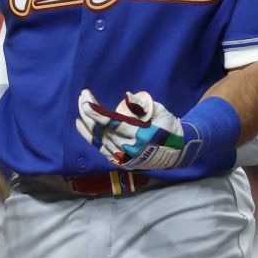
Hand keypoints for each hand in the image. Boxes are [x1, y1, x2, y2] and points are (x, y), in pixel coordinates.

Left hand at [75, 89, 190, 169]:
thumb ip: (142, 104)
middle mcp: (128, 147)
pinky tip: (81, 125)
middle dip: (89, 113)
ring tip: (80, 107)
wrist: (176, 151)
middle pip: (101, 130)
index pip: (111, 123)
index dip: (96, 112)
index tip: (86, 99)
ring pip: (98, 139)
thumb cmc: (167, 127)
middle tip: (82, 97)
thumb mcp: (160, 111)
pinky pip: (100, 148)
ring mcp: (122, 156)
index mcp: (138, 134)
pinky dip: (89, 137)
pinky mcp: (120, 161)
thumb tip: (128, 96)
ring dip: (87, 123)